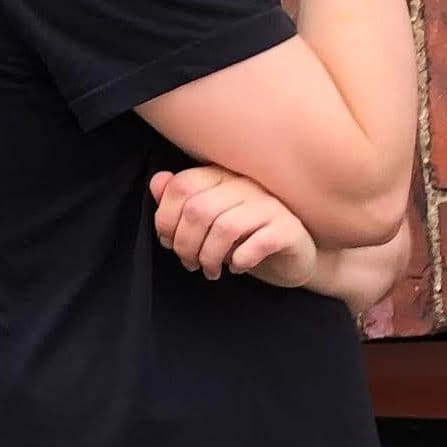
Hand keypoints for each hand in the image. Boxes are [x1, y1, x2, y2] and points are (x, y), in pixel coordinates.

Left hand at [150, 166, 318, 287]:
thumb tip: (157, 182)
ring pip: (226, 227)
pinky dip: (241, 259)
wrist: (287, 257)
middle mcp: (245, 184)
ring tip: (210, 270)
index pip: (182, 185)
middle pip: (199, 209)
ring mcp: (270, 205)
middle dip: (185, 244)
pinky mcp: (290, 229)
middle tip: (189, 263)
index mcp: (220, 176)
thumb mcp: (204, 221)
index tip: (168, 242)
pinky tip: (237, 267)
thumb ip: (179, 201)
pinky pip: (260, 243)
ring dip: (210, 256)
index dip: (165, 219)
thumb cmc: (240, 238)